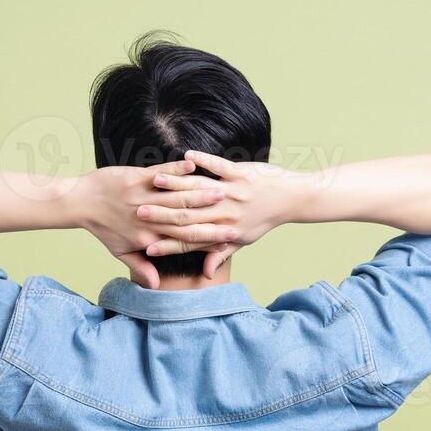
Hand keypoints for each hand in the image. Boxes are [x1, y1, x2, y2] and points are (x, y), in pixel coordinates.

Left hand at [74, 160, 237, 288]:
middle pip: (185, 219)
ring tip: (220, 190)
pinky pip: (160, 172)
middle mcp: (147, 220)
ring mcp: (141, 197)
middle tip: (234, 215)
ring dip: (199, 193)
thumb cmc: (103, 227)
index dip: (209, 239)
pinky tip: (194, 164)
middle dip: (211, 217)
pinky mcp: (135, 178)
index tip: (230, 236)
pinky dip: (177, 169)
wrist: (80, 202)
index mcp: (148, 238)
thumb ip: (141, 267)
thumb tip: (156, 285)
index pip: (184, 241)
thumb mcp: (120, 251)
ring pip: (175, 197)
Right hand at [135, 150, 305, 277]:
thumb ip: (220, 254)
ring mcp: (235, 193)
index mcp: (223, 231)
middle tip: (139, 212)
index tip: (146, 247)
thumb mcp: (242, 240)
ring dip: (177, 184)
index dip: (168, 245)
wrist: (291, 199)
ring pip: (200, 189)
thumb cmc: (263, 219)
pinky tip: (188, 156)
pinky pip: (220, 166)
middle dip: (163, 214)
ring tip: (155, 181)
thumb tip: (205, 274)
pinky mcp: (242, 174)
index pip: (190, 241)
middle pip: (189, 216)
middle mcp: (227, 214)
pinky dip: (204, 160)